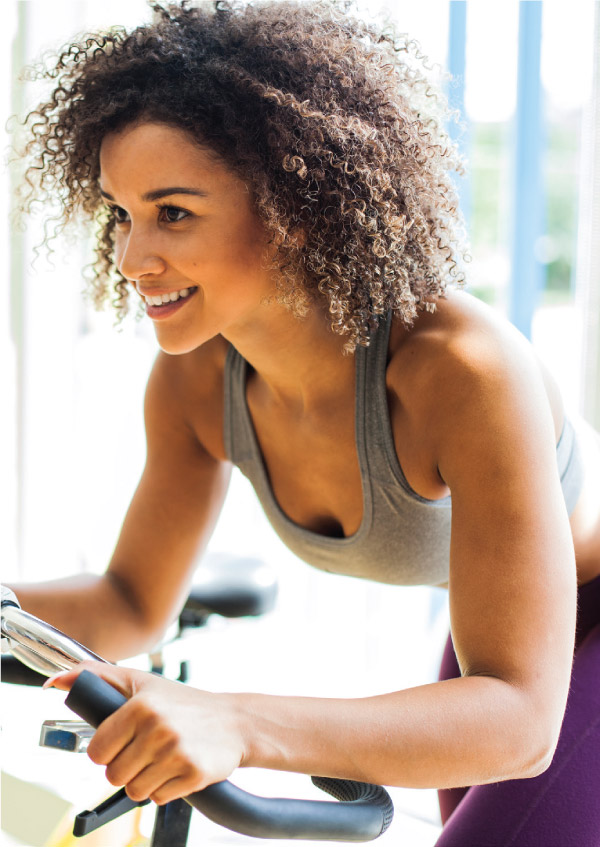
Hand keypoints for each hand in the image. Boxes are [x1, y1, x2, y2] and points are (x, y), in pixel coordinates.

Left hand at [45, 661, 244, 804]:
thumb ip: (95, 677)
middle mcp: (158, 728)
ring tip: (164, 757)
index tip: (125, 740)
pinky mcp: (194, 774)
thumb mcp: (140, 682)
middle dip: (127, 766)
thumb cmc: (181, 702)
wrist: (234, 721)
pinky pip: (159, 798)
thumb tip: (53, 681)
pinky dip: (166, 788)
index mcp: (141, 706)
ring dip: (146, 779)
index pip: (97, 752)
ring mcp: (177, 752)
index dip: (108, 750)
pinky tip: (178, 766)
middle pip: (114, 775)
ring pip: (134, 790)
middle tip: (148, 749)